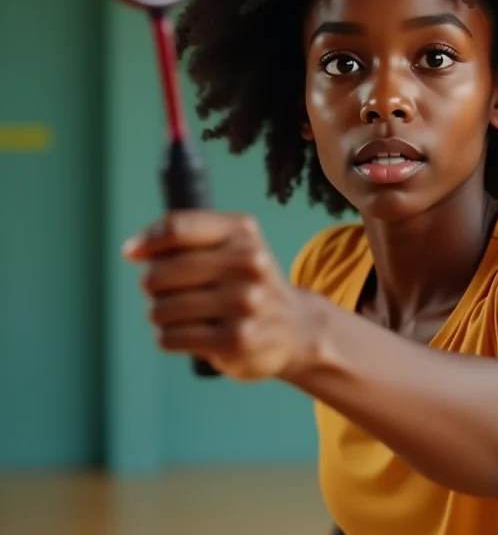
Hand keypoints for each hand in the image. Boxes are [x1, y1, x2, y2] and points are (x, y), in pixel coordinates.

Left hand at [122, 211, 323, 381]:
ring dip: (161, 315)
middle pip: (161, 272)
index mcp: (242, 232)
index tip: (134, 253)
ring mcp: (245, 302)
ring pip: (161, 308)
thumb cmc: (246, 282)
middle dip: (153, 285)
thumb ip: (184, 237)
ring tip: (182, 315)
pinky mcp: (237, 339)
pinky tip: (189, 334)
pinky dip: (170, 337)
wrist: (295, 328)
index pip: (177, 228)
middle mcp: (249, 262)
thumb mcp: (230, 245)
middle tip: (167, 292)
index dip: (147, 241)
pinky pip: (172, 337)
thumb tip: (133, 250)